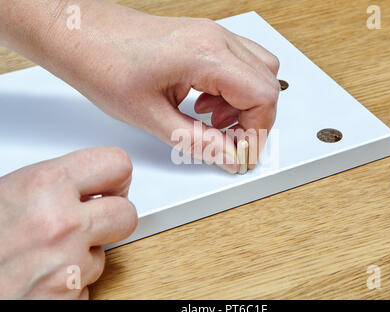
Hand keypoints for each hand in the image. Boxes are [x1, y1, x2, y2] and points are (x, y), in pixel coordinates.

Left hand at [0, 0, 279, 172]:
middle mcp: (217, 39)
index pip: (263, 97)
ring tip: (213, 123)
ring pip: (259, 73)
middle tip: (230, 143)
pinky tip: (206, 105)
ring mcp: (214, 35)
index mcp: (206, 56)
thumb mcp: (152, 117)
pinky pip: (240, 65)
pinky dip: (234, 91)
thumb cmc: (105, 65)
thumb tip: (231, 158)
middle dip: (254, 122)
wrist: (82, 36)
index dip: (258, 133)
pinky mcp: (206, 38)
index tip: (241, 154)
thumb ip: (199, 142)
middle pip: (267, 85)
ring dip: (245, 105)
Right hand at [0, 147, 137, 298]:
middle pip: (127, 214)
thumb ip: (49, 185)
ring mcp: (67, 265)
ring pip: (105, 254)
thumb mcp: (6, 193)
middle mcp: (61, 224)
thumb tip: (83, 180)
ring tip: (48, 255)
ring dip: (84, 255)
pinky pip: (88, 287)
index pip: (116, 164)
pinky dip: (72, 285)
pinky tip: (43, 279)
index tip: (110, 185)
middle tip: (91, 221)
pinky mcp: (68, 300)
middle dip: (111, 218)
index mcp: (44, 185)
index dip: (116, 177)